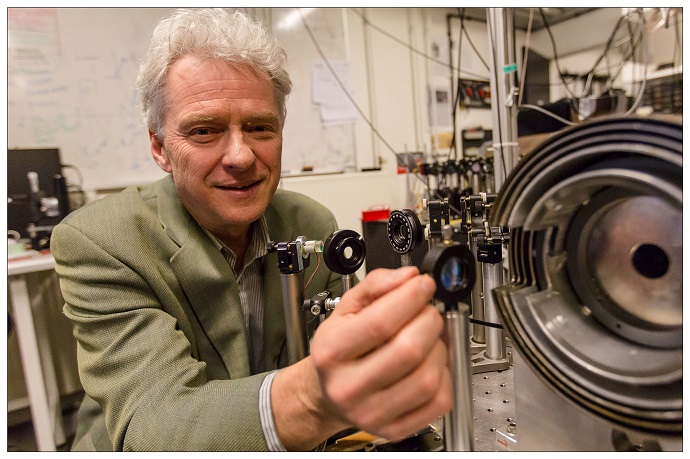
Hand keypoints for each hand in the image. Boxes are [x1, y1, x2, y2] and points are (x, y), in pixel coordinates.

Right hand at [272, 267, 450, 449]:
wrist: (329, 393)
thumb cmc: (340, 350)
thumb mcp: (346, 309)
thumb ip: (376, 285)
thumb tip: (407, 277)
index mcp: (332, 352)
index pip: (380, 322)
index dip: (411, 297)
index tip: (424, 285)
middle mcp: (348, 387)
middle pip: (408, 350)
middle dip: (430, 321)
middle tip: (429, 311)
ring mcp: (372, 413)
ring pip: (428, 378)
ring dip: (441, 348)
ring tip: (431, 336)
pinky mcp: (395, 429)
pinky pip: (439, 401)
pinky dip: (446, 376)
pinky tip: (433, 363)